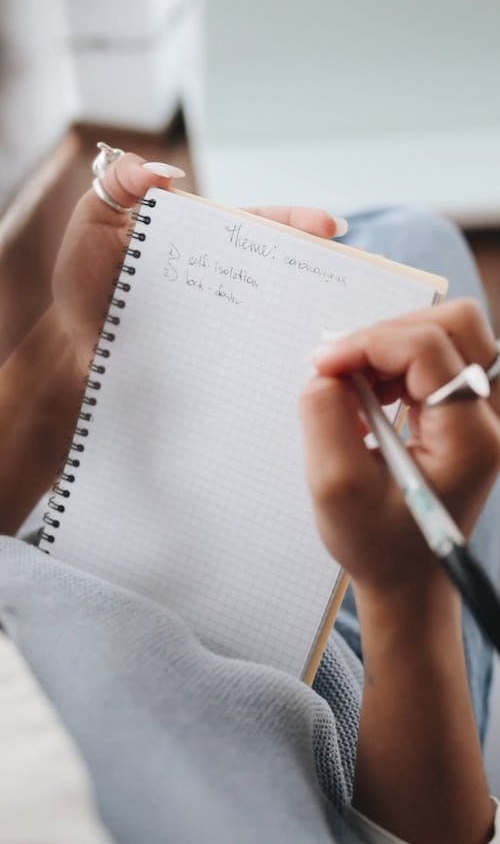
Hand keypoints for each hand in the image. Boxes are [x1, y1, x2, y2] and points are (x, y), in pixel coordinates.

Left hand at [53, 156, 343, 375]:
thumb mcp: (94, 222)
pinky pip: (248, 350)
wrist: (74, 345)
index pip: (250, 226)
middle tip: (351, 268)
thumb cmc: (85, 285)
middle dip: (314, 264)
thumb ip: (121, 187)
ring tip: (338, 312)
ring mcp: (218, 317)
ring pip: (268, 308)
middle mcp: (217, 278)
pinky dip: (274, 351)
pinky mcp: (214, 353)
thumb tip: (162, 172)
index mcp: (197, 241)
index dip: (289, 224)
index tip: (325, 227)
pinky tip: (299, 359)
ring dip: (302, 309)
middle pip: (273, 265)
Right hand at [300, 299, 499, 598]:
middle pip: (456, 324)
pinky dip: (398, 360)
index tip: (323, 366)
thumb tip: (327, 369)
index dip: (369, 343)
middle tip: (342, 365)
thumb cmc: (377, 543)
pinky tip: (372, 393)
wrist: (409, 577)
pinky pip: (440, 355)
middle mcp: (491, 418)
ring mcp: (485, 411)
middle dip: (388, 333)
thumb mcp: (335, 487)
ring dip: (392, 345)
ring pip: (449, 333)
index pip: (429, 350)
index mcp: (472, 440)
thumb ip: (324, 417)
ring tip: (354, 384)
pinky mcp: (468, 409)